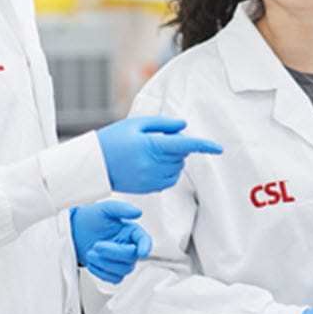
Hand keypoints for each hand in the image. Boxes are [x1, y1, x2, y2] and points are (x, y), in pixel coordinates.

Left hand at [69, 200, 152, 283]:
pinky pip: (114, 278)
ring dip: (105, 263)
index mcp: (131, 232)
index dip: (145, 246)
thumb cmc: (91, 219)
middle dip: (113, 253)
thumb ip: (122, 208)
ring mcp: (122, 260)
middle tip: (96, 245)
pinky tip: (93, 263)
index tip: (141, 252)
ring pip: (123, 270)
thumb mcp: (105, 209)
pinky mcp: (113, 271)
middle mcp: (129, 246)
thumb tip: (137, 212)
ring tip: (91, 253)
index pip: (144, 240)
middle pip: (131, 257)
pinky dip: (102, 273)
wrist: (75, 233)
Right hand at [96, 116, 222, 193]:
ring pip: (177, 169)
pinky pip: (168, 180)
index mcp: (151, 145)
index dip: (203, 145)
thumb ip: (163, 125)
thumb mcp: (136, 124)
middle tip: (155, 140)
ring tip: (150, 153)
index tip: (218, 148)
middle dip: (176, 148)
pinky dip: (166, 172)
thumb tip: (184, 127)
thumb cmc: (114, 139)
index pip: (184, 145)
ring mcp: (150, 178)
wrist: (94, 164)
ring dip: (173, 161)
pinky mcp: (148, 188)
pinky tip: (150, 164)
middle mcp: (153, 164)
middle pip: (181, 156)